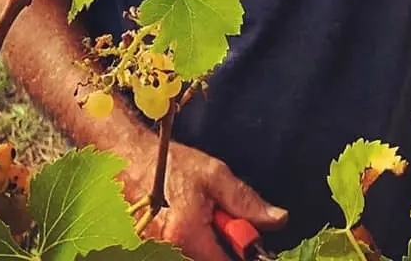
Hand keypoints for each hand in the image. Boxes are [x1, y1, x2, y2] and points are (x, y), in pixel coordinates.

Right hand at [122, 139, 287, 260]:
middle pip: (211, 260)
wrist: (131, 160)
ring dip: (208, 242)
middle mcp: (170, 249)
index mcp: (188, 234)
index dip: (242, 252)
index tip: (248, 236)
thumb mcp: (215, 175)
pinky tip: (188, 218)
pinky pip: (183, 250)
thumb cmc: (172, 164)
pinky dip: (193, 240)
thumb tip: (278, 220)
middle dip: (222, 245)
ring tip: (201, 213)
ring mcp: (158, 250)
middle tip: (218, 216)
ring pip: (198, 254)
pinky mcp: (152, 248)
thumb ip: (246, 201)